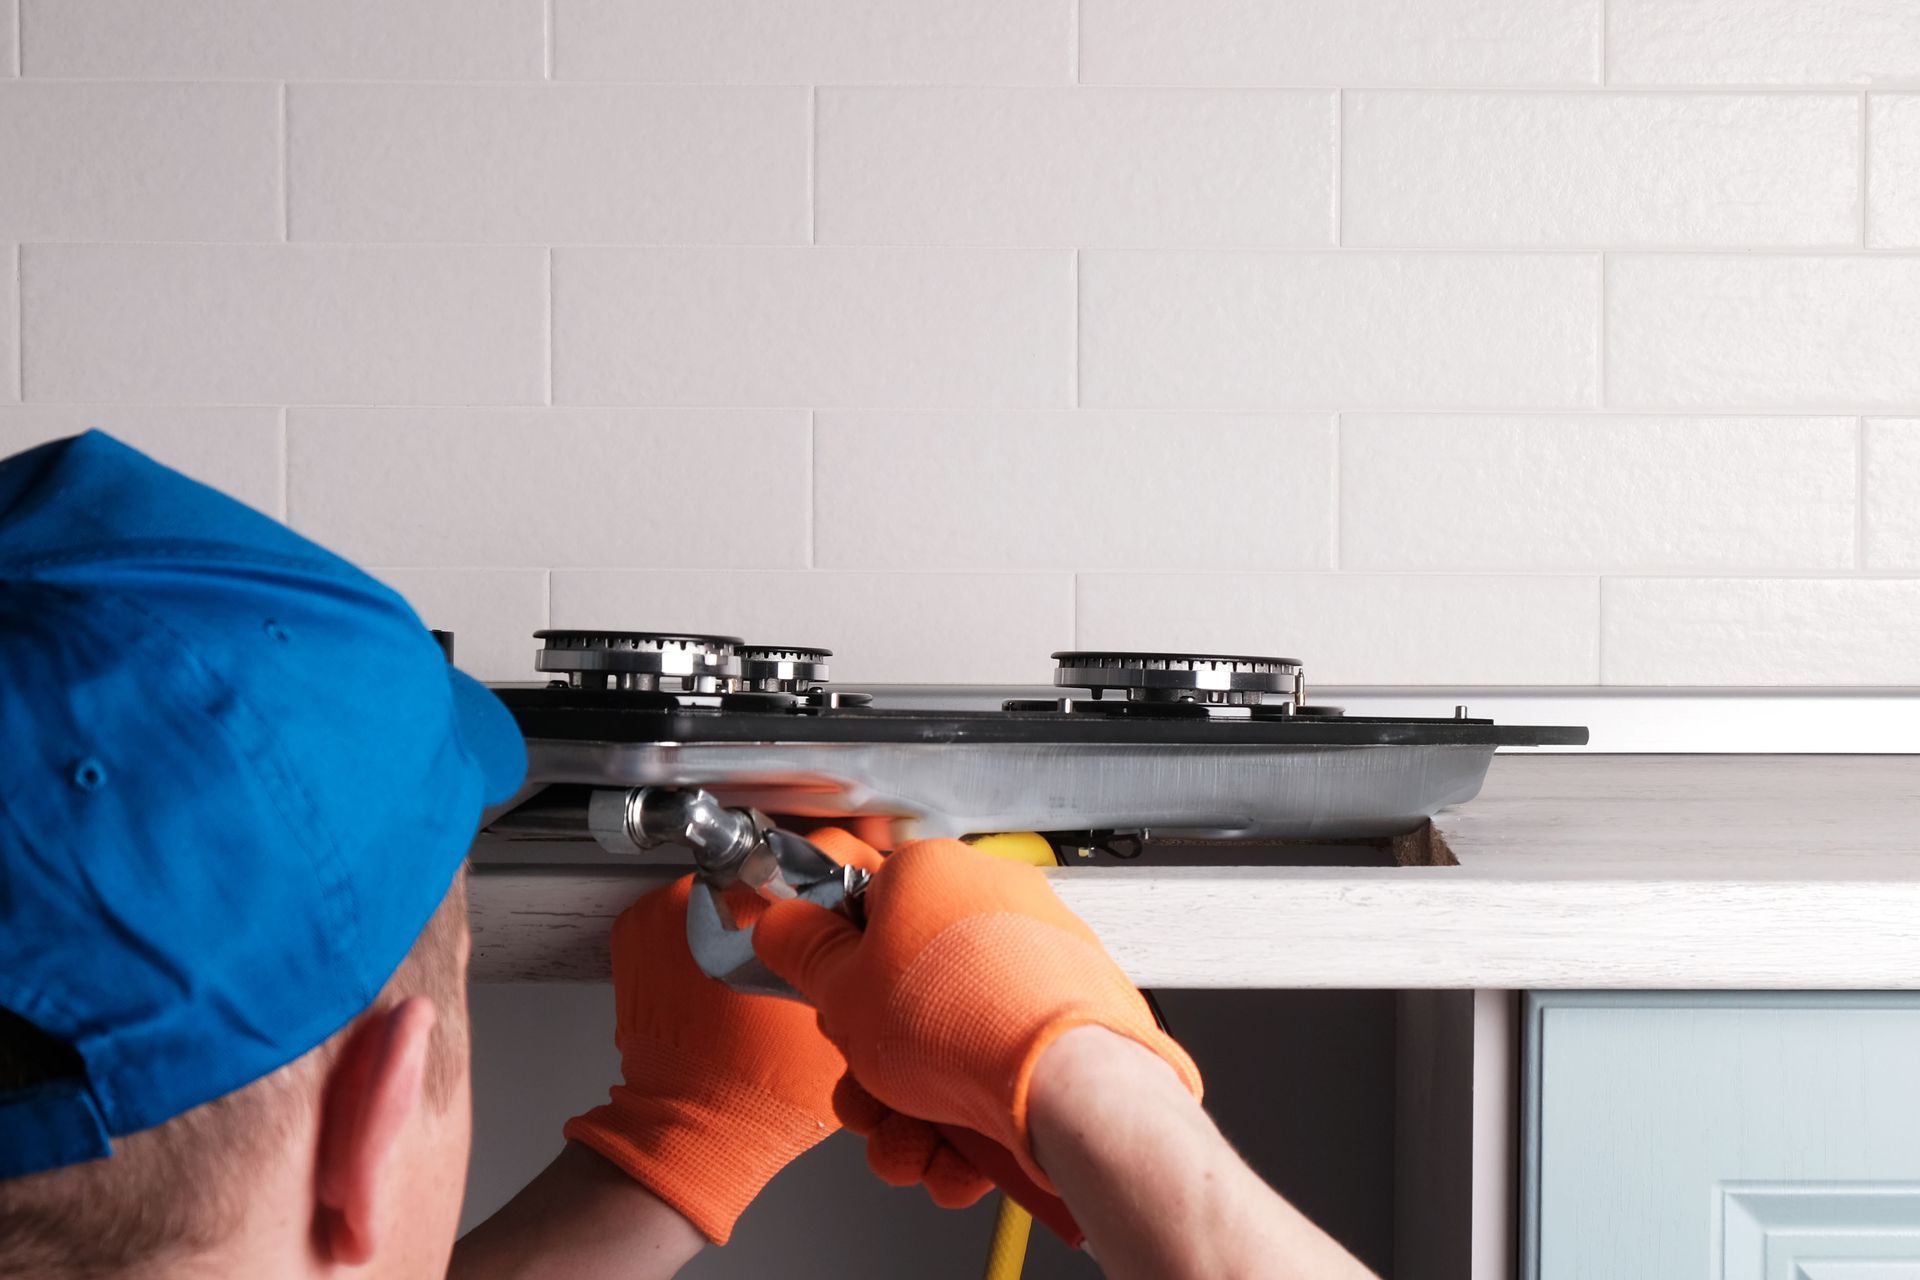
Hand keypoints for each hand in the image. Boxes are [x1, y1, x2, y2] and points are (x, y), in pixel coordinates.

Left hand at [562, 875, 845, 1243]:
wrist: (686, 1129)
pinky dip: (703, 929)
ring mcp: (665, 908)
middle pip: (775, 863)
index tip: (857, 885)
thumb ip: (856, 958)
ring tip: (757, 962)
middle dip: (797, 895)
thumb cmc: (765, 1091)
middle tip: (806, 939)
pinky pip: (685, 908)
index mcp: (774, 911)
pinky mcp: (635, 927)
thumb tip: (867, 920)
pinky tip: (716, 974)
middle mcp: (714, 895)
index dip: (855, 866)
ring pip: (729, 883)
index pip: (830, 845)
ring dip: (748, 910)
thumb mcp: (845, 1020)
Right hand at [751, 833, 1201, 1197]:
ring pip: (947, 1052)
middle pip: (903, 999)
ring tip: (911, 1141)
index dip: (839, 980)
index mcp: (933, 874)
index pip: (863, 916)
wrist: (1068, 1081)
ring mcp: (1035, 967)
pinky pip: (999, 1074)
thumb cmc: (964, 1019)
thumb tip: (779, 923)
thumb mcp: (840, 988)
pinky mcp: (1067, 1025)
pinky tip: (958, 1154)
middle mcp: (990, 908)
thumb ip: (800, 951)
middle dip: (874, 1071)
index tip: (835, 1016)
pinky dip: (971, 1127)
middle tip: (869, 1092)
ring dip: (912, 1117)